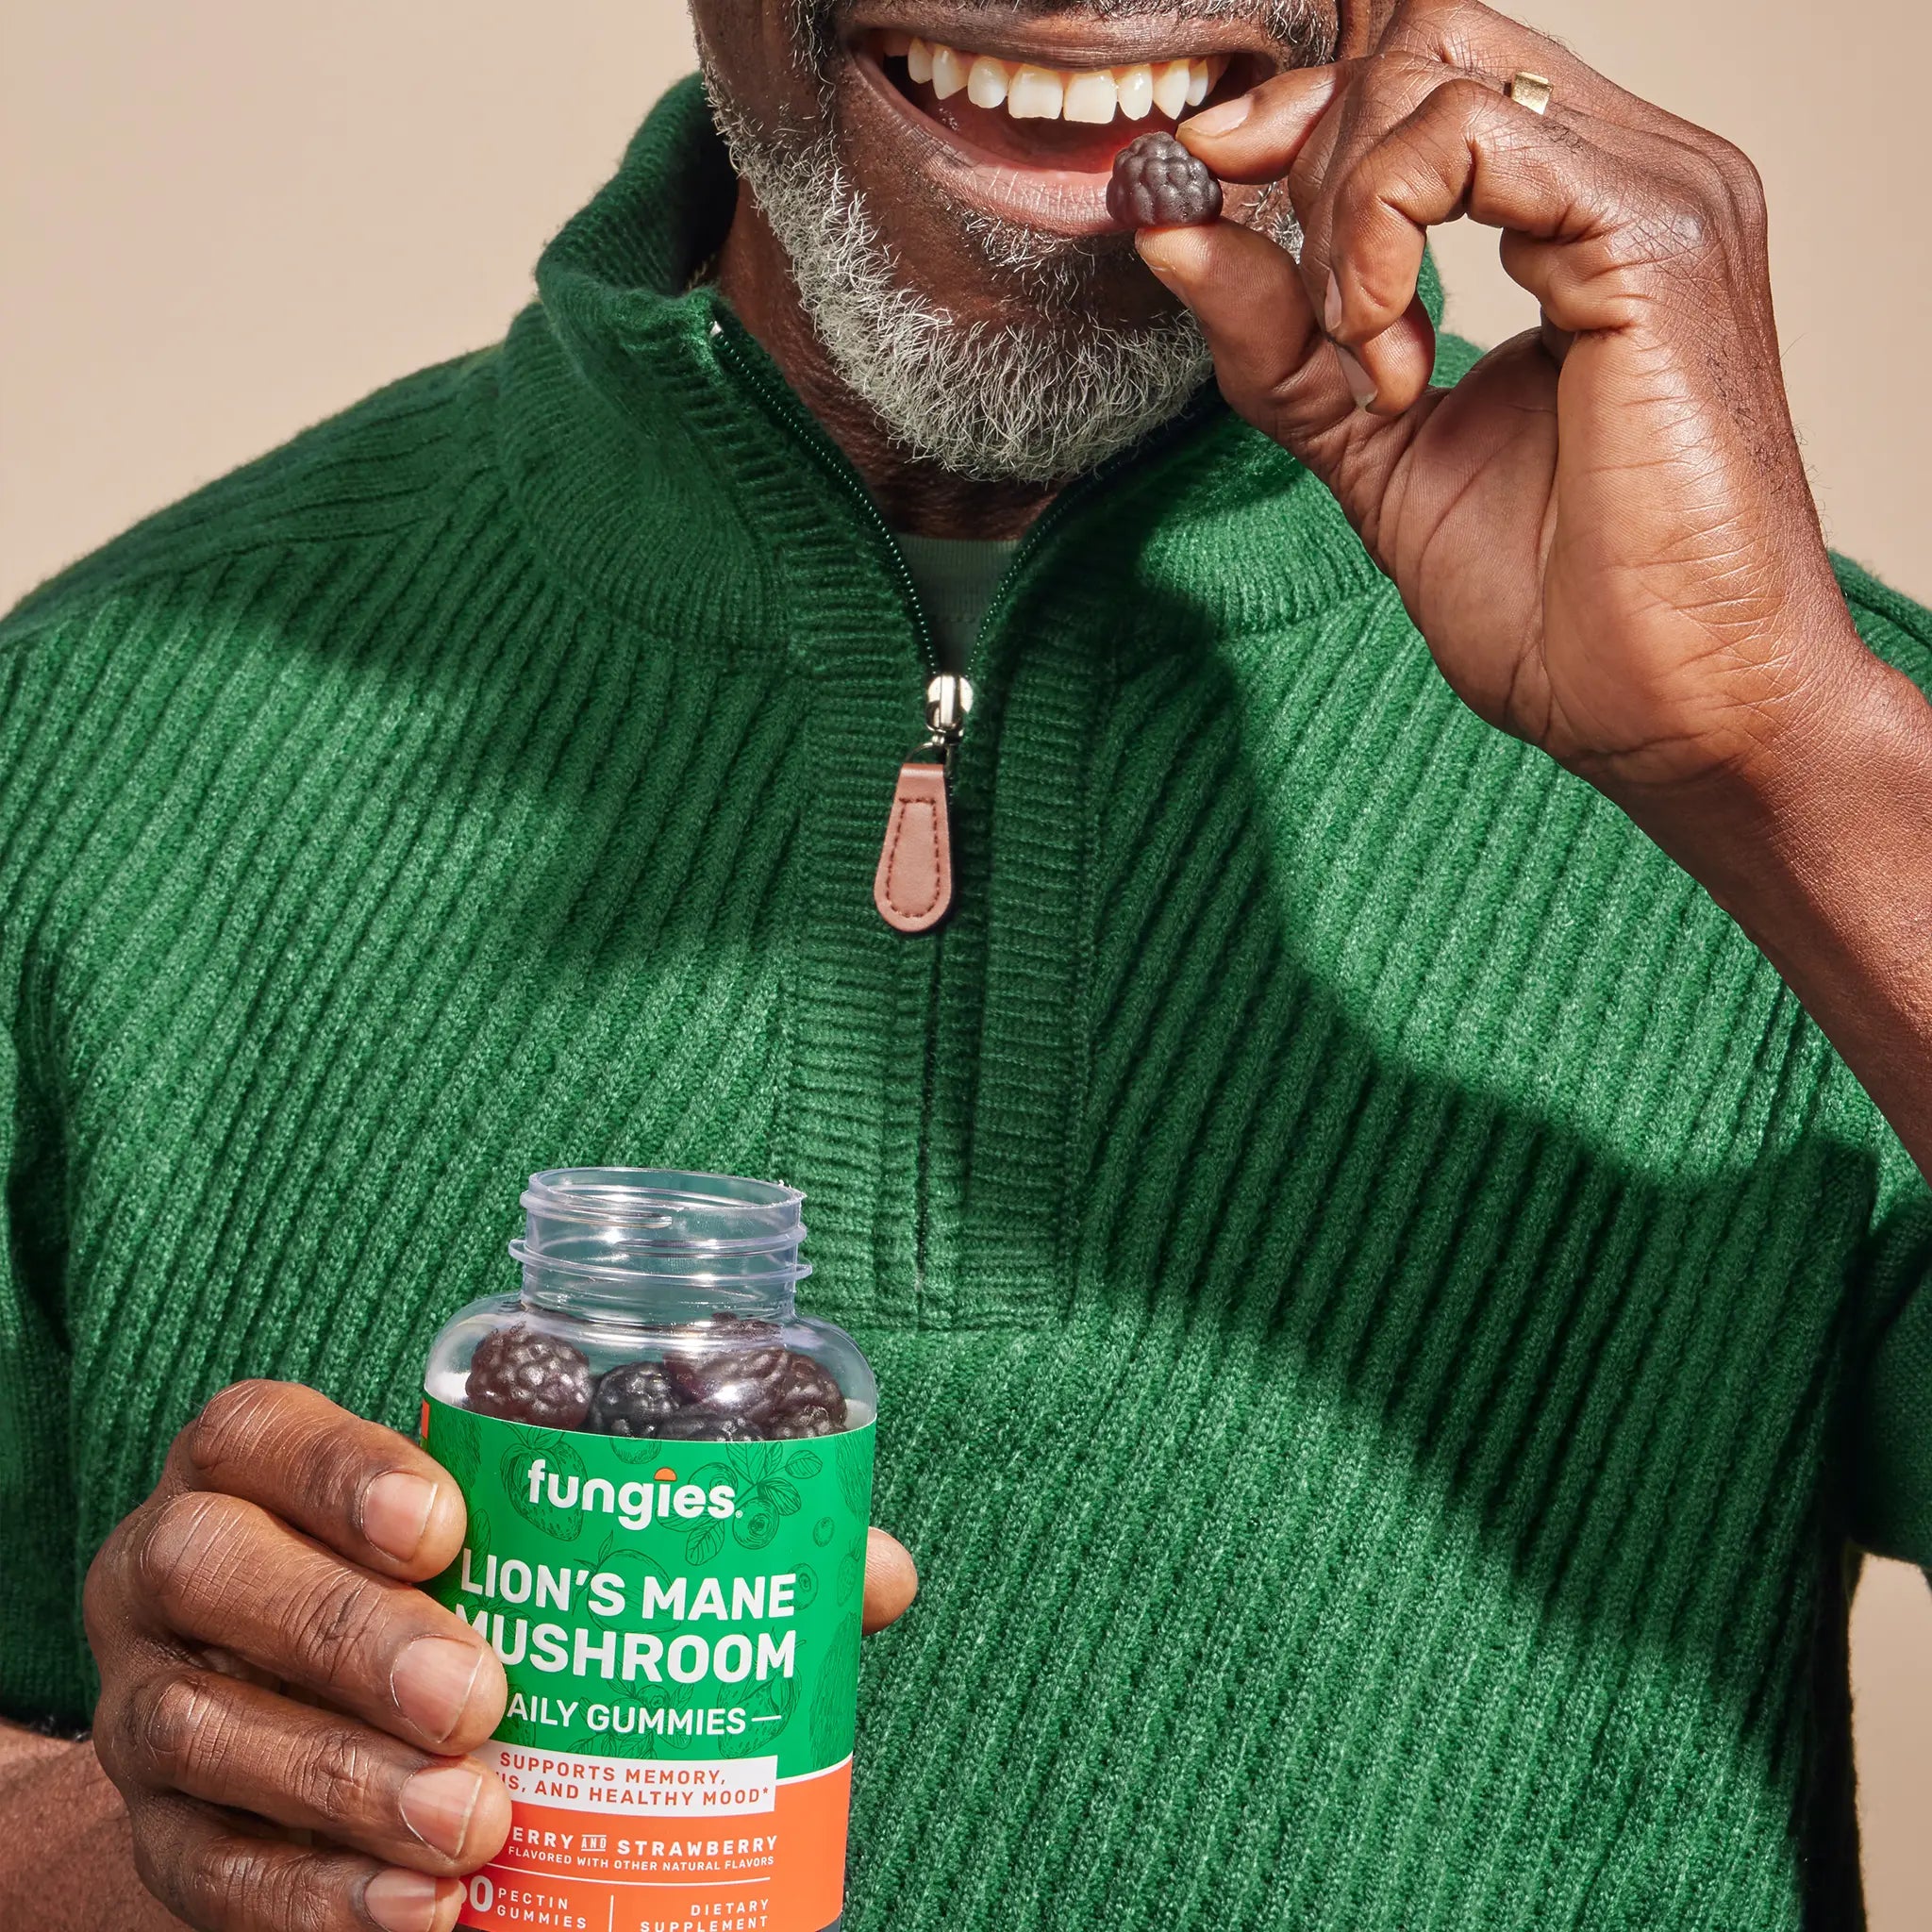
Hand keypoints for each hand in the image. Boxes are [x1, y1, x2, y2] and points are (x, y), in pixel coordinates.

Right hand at [84, 1381, 920, 1931]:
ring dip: (346, 1789)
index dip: (338, 1466)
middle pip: (215, 1575)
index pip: (261, 1430)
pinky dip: (315, 1899)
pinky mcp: (161, 1836)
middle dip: (352, 1638)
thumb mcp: (516, 1541)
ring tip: (480, 1829)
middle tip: (483, 1703)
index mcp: (260, 1464)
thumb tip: (870, 1575)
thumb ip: (671, 1533)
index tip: (449, 1517)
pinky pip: (207, 1869)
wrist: (291, 1734)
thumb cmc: (444, 1596)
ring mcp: (151, 1703)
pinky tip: (423, 1914)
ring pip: (203, 1732)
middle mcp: (180, 1568)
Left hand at [1139, 0, 1878, 816]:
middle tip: (1304, 299)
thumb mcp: (1376, 451)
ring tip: (1362, 359)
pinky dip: (1375, 234)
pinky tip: (1383, 353)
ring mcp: (1656, 192)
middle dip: (1310, 146)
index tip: (1210, 189)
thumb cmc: (1564, 607)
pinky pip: (1464, 139)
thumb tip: (1173, 228)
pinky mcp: (1654, 238)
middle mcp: (1633, 174)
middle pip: (1424, 38)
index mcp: (1586, 213)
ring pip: (1432, 71)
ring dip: (1339, 210)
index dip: (1302, 113)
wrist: (1672, 711)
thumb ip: (1287, 341)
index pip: (1428, 73)